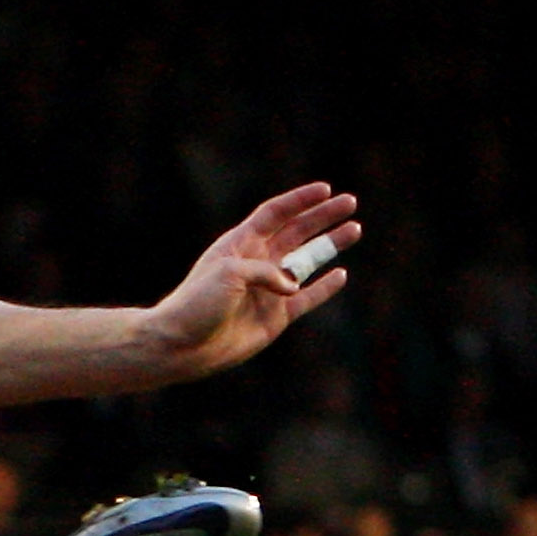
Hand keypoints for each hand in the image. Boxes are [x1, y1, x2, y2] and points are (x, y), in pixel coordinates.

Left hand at [139, 184, 359, 381]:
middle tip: (351, 202)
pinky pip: (307, 297)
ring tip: (354, 229)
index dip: (300, 200)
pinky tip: (341, 274)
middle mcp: (256, 263)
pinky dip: (325, 287)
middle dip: (323, 217)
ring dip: (329, 245)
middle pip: (296, 232)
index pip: (274, 214)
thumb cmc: (196, 305)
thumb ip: (266, 271)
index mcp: (239, 244)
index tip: (326, 189)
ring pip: (306, 261)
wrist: (182, 346)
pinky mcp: (275, 316)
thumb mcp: (229, 274)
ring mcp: (267, 290)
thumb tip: (294, 285)